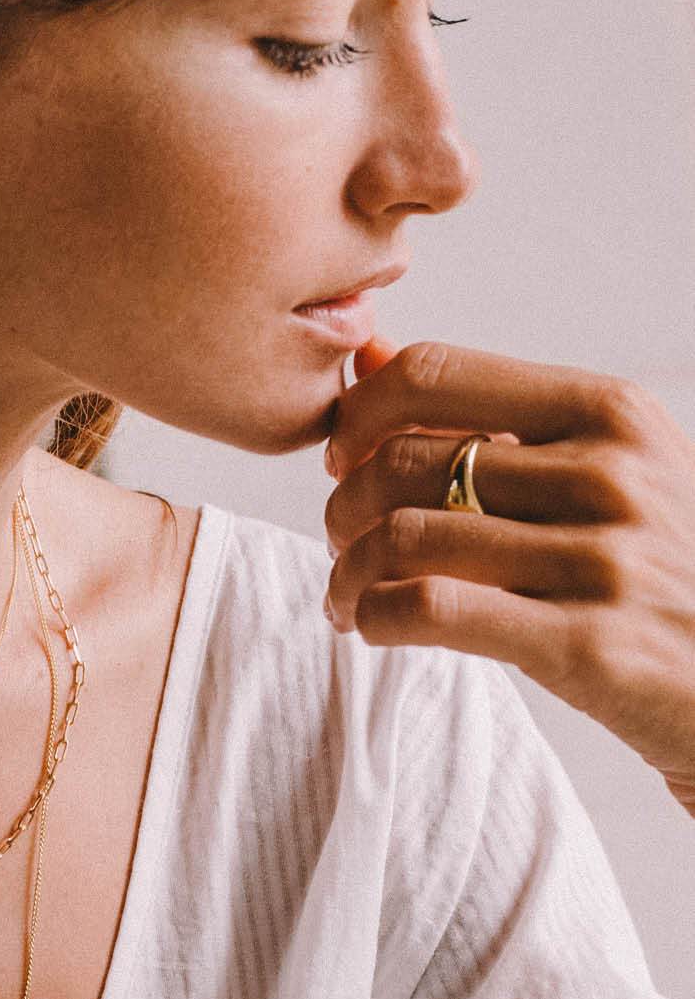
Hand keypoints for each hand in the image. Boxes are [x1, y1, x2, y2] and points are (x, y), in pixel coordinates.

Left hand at [322, 337, 694, 817]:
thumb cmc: (656, 564)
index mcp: (609, 412)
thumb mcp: (600, 465)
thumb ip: (484, 411)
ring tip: (349, 596)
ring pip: (402, 537)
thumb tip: (368, 354)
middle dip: (342, 507)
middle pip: (401, 462)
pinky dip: (372, 615)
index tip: (342, 459)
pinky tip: (371, 625)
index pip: (431, 374)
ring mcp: (603, 558)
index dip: (357, 416)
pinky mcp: (586, 644)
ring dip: (347, 573)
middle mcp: (610, 473)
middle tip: (342, 543)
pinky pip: (429, 608)